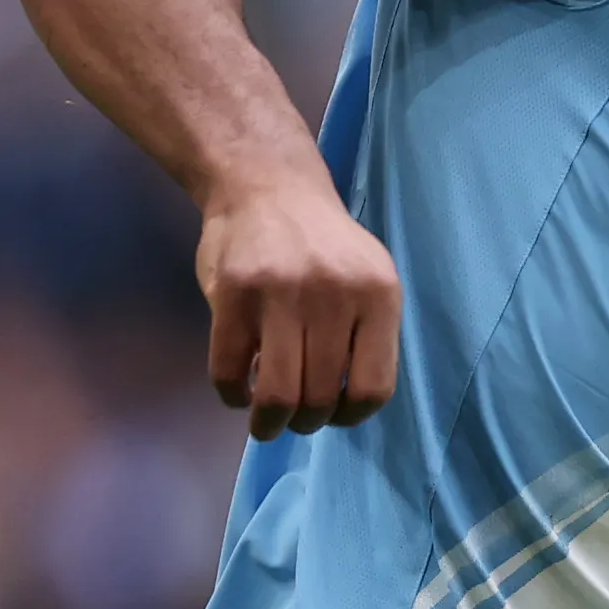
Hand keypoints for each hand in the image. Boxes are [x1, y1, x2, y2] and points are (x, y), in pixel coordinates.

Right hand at [197, 167, 401, 436]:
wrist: (266, 185)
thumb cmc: (322, 244)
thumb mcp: (367, 279)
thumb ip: (366, 333)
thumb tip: (348, 404)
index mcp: (378, 297)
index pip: (373, 388)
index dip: (351, 416)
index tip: (335, 415)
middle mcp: (334, 297)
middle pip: (321, 396)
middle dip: (306, 423)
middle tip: (295, 420)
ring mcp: (280, 296)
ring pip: (278, 394)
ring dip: (269, 423)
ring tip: (266, 423)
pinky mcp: (233, 296)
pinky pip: (230, 370)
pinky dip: (232, 395)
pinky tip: (238, 392)